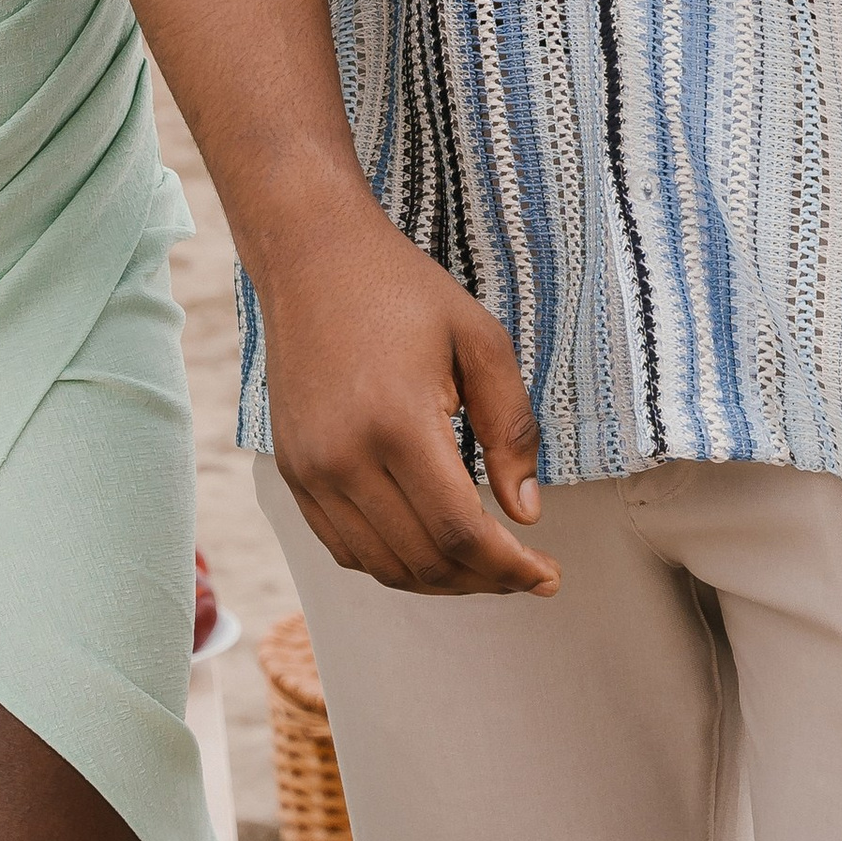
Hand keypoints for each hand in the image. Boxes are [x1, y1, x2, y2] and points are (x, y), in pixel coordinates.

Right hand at [258, 200, 558, 598]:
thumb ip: (511, 429)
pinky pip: (344, 547)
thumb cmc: (403, 291)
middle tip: (528, 571)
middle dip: (486, 580)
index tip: (549, 575)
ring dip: (441, 581)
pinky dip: (393, 563)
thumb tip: (525, 514)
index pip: (460, 532)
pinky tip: (431, 547)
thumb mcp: (481, 341)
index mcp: (398, 423)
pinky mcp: (293, 471)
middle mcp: (344, 457)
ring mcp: (310, 469)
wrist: (311, 258)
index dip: (510, 568)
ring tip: (485, 565)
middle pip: (424, 560)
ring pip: (383, 566)